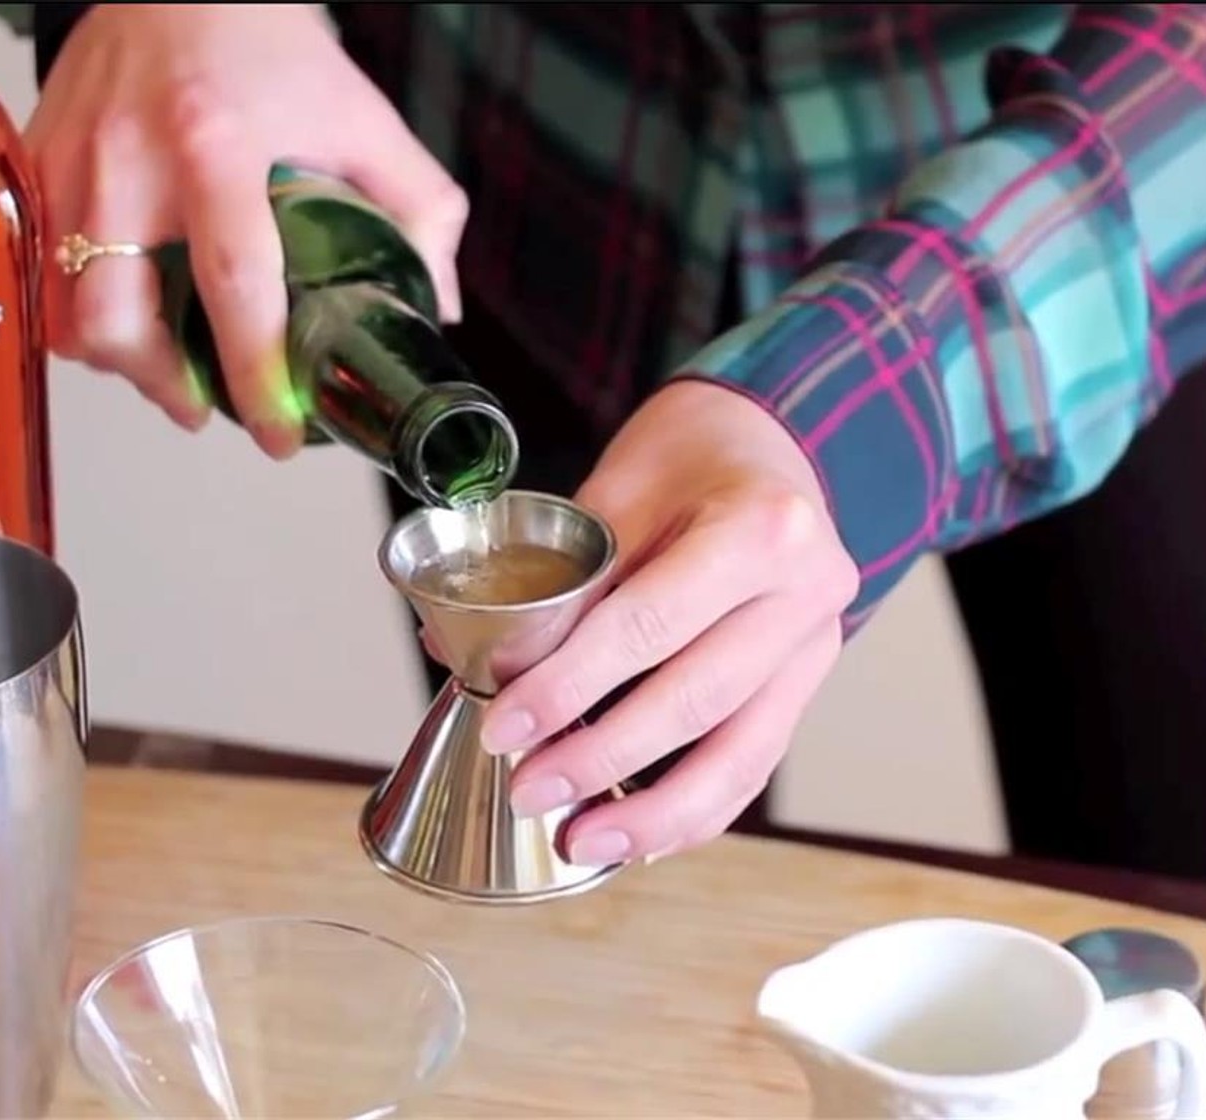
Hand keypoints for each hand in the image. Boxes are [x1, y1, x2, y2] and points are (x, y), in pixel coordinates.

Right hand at [26, 4, 467, 452]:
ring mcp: (72, 162)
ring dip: (118, 362)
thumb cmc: (272, 46)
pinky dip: (75, 315)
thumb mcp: (364, 118)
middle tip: (205, 411)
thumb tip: (435, 306)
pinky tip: (122, 318)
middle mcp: (131, 160)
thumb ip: (421, 208)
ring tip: (165, 370)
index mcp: (219, 147)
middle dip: (164, 387)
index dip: (256, 377)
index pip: (235, 288)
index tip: (278, 435)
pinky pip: (39, 272)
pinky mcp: (36, 162)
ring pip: (66, 309)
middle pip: (118, 319)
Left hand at [476, 380, 858, 864]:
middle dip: (602, 759)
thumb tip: (468, 657)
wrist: (769, 443)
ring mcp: (816, 646)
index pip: (649, 624)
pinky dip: (696, 808)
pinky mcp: (808, 683)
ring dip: (654, 813)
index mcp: (761, 529)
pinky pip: (754, 763)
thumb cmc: (691, 456)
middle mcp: (806, 594)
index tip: (505, 725)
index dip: (569, 684)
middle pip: (695, 699)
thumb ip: (564, 578)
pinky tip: (641, 838)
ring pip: (739, 754)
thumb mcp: (622, 486)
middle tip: (529, 790)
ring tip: (580, 841)